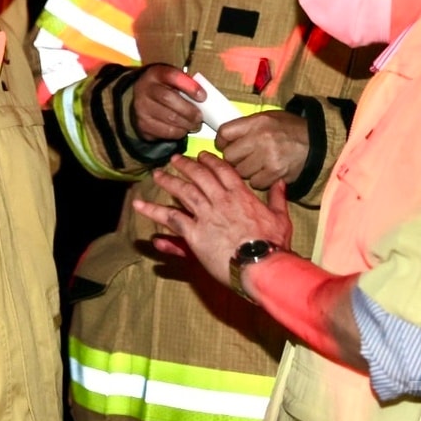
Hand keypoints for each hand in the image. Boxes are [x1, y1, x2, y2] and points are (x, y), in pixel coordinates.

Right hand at [129, 65, 204, 141]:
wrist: (139, 100)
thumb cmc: (162, 89)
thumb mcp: (171, 80)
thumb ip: (186, 85)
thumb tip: (204, 98)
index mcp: (156, 74)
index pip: (173, 76)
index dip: (189, 86)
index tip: (202, 96)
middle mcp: (145, 89)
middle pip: (169, 98)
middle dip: (189, 110)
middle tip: (200, 116)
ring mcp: (141, 108)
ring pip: (169, 117)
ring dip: (186, 123)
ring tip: (194, 124)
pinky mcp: (143, 124)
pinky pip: (165, 131)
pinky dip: (179, 132)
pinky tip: (183, 129)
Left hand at [133, 153, 292, 286]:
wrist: (262, 265)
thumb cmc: (274, 244)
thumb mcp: (281, 218)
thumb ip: (277, 198)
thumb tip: (280, 182)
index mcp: (241, 195)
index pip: (222, 170)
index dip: (210, 161)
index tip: (201, 155)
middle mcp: (221, 200)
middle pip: (199, 176)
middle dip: (186, 165)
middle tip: (175, 159)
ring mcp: (206, 216)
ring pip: (183, 191)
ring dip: (168, 181)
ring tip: (157, 174)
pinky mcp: (195, 234)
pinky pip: (170, 218)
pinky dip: (153, 211)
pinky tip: (139, 205)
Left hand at [215, 110, 308, 189]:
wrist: (319, 143)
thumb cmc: (291, 129)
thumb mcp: (268, 118)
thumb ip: (247, 127)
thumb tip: (226, 139)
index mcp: (256, 122)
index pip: (224, 133)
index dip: (221, 142)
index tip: (224, 146)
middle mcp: (260, 138)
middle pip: (229, 156)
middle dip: (233, 159)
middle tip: (242, 158)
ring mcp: (268, 157)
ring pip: (240, 172)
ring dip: (245, 171)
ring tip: (256, 165)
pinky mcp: (276, 173)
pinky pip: (255, 183)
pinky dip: (258, 181)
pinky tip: (266, 173)